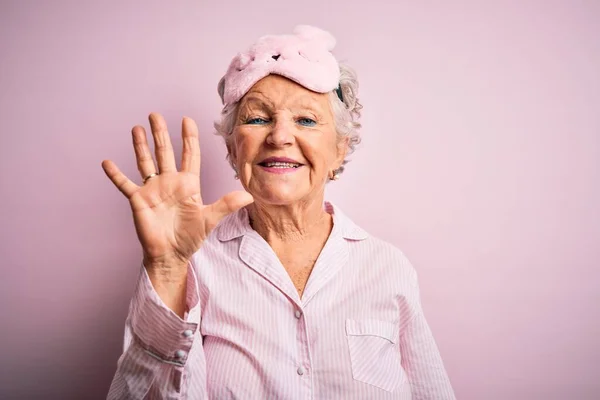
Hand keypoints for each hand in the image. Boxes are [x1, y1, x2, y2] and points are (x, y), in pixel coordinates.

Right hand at [102, 113, 252, 271]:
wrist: (171, 255)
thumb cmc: (190, 238)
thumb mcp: (210, 219)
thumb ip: (226, 204)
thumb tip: (250, 197)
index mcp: (188, 184)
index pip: (189, 155)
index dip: (188, 137)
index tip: (187, 119)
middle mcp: (169, 182)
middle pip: (165, 152)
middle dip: (161, 133)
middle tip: (156, 115)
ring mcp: (153, 190)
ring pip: (145, 162)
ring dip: (140, 146)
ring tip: (137, 128)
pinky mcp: (138, 200)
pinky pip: (125, 184)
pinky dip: (116, 174)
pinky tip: (107, 162)